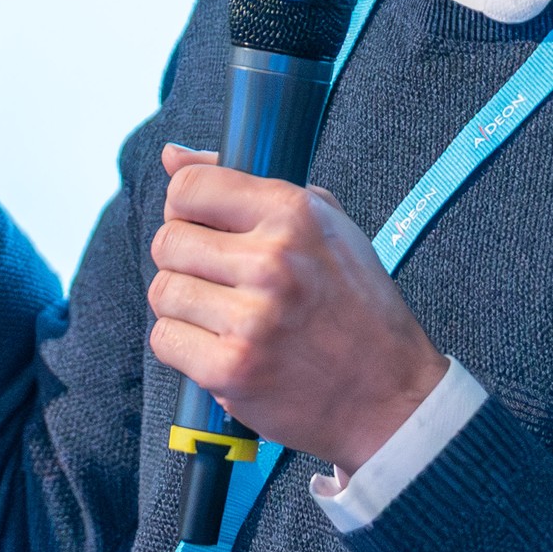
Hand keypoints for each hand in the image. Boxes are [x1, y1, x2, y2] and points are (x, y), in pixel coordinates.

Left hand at [147, 145, 448, 472]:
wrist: (390, 396)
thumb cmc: (356, 308)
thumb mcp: (324, 226)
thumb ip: (245, 184)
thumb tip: (173, 155)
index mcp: (295, 214)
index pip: (190, 186)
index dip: (186, 207)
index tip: (203, 227)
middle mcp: (273, 262)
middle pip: (168, 241)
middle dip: (185, 261)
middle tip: (220, 281)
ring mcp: (251, 319)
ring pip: (162, 291)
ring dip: (184, 306)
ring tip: (225, 316)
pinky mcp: (231, 370)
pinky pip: (165, 339)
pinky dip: (185, 346)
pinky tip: (222, 346)